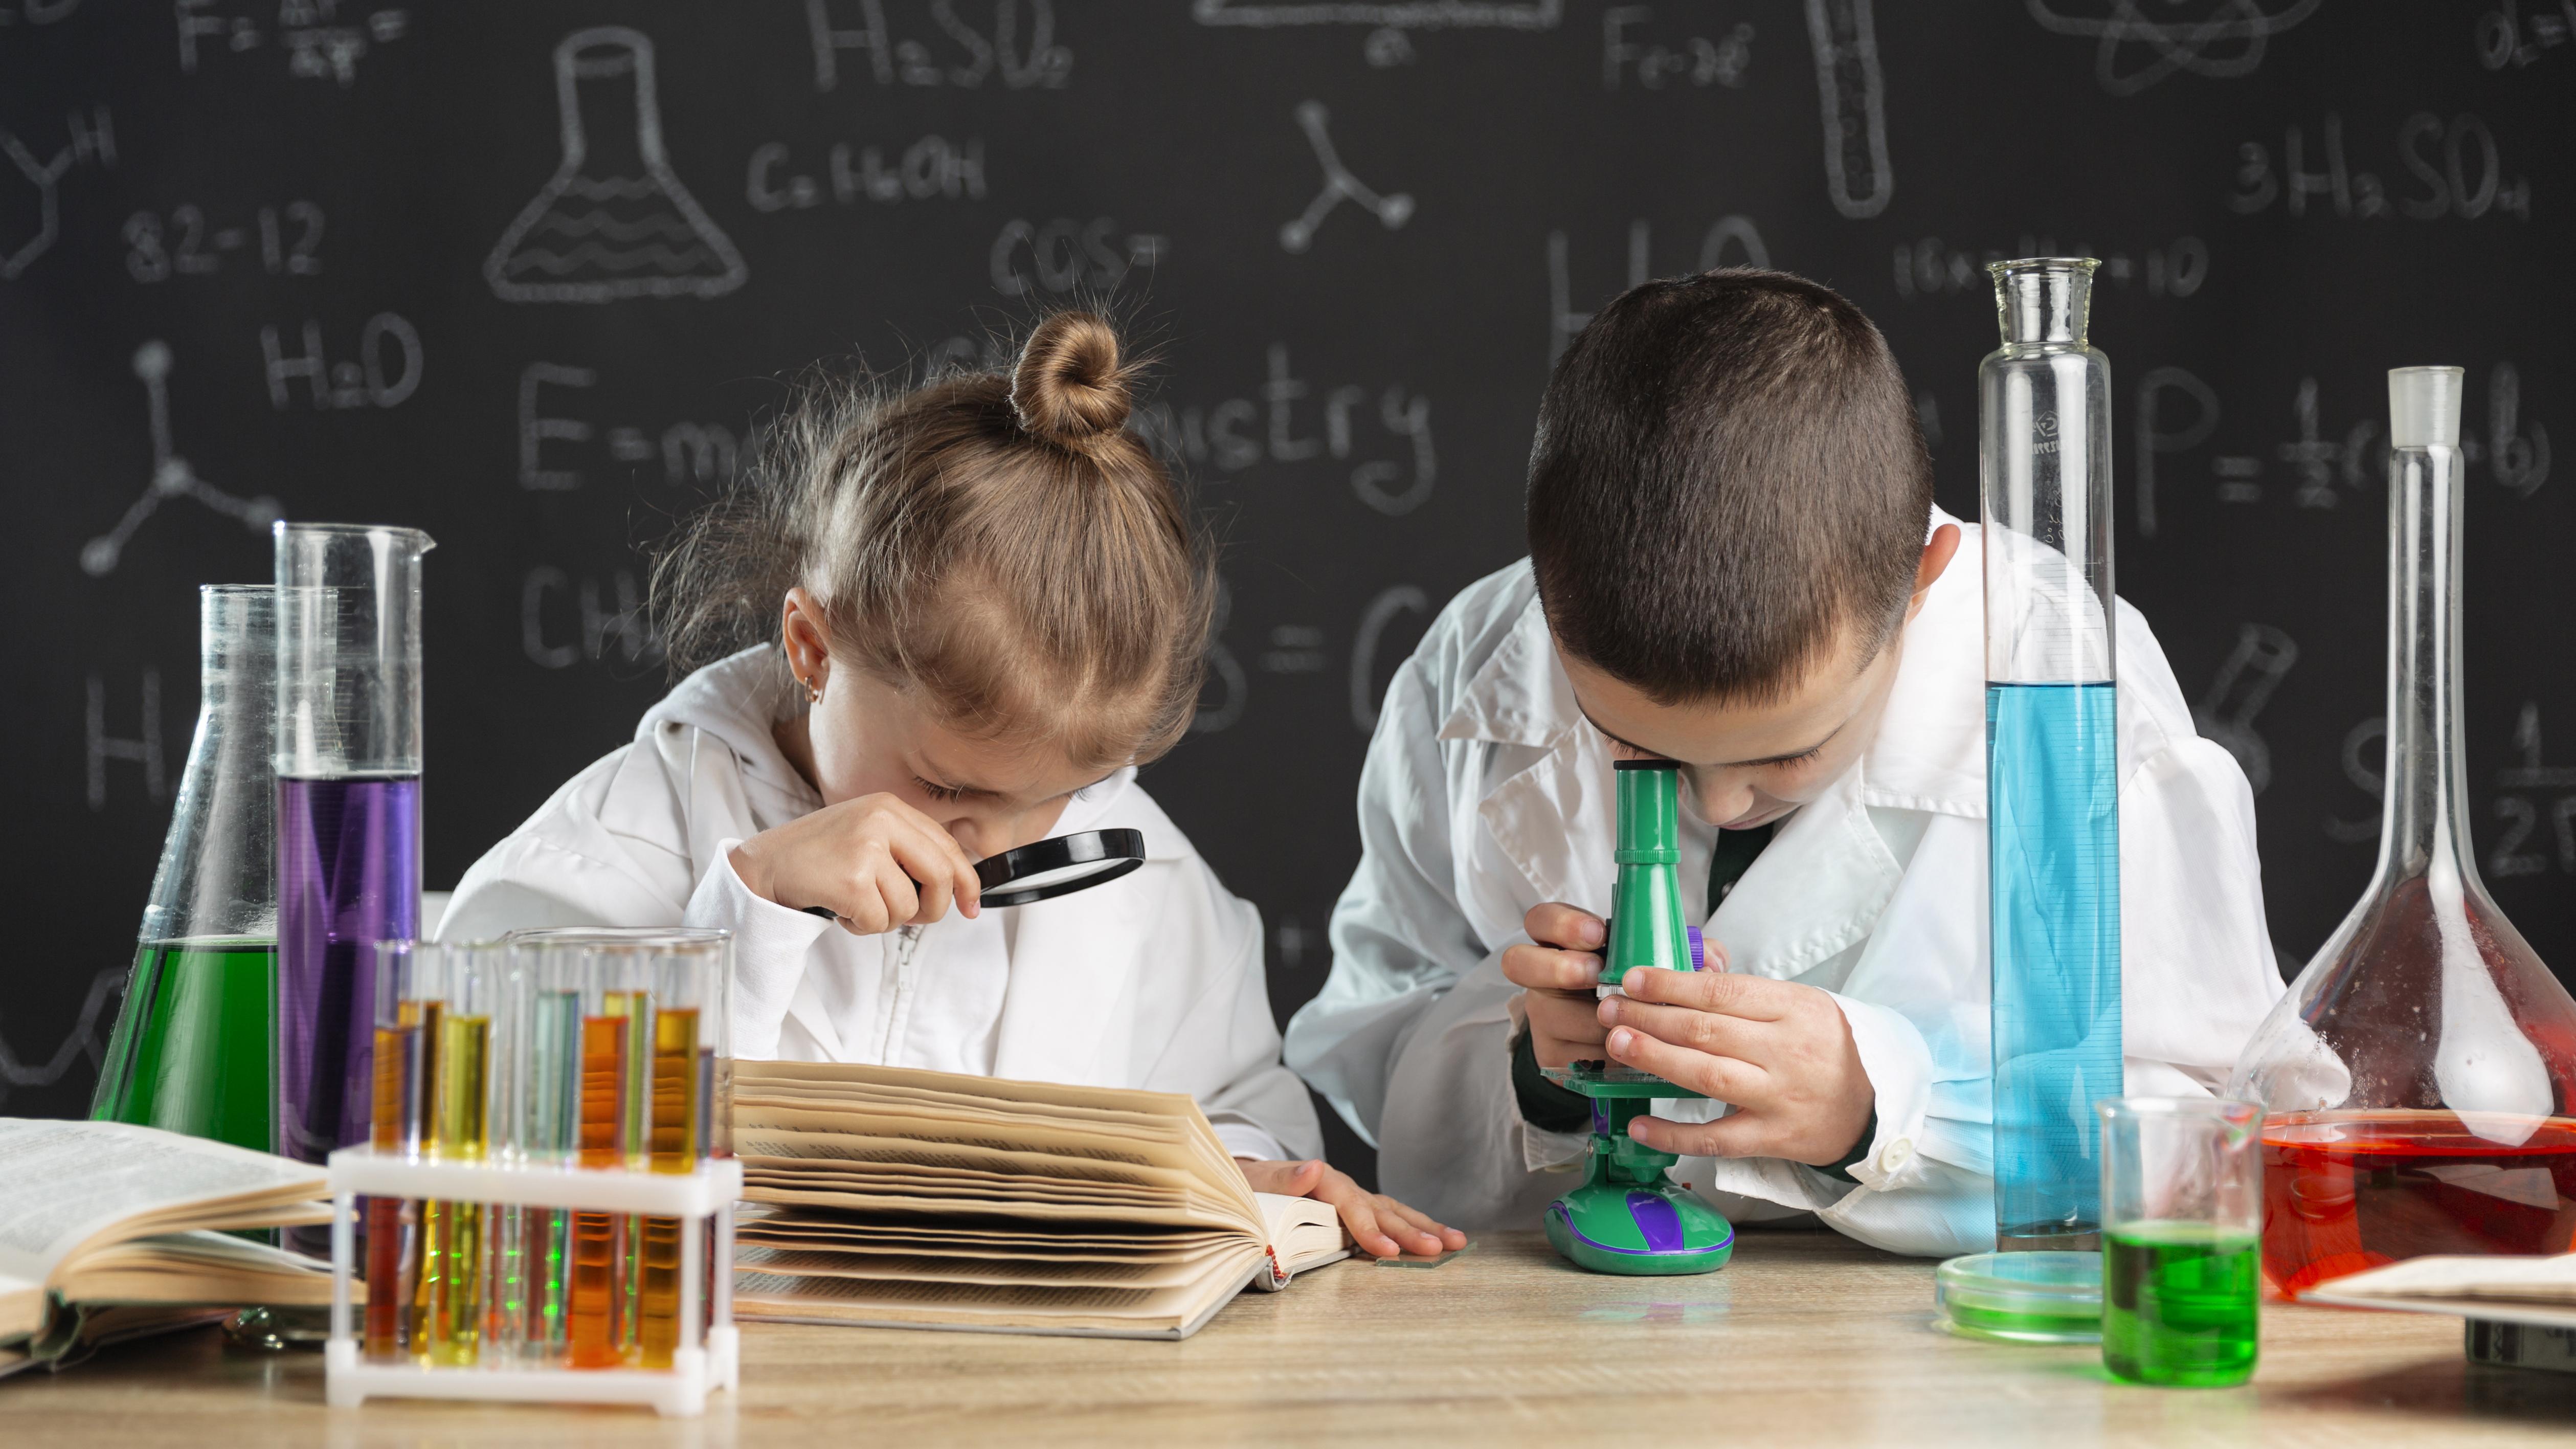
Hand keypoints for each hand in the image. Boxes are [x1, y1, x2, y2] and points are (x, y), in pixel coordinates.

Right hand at [729, 793, 981, 933]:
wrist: (763, 865)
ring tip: (856, 904)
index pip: (948, 846)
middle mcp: (881, 821)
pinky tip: (841, 910)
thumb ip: (907, 852)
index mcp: (889, 807)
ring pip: (908, 907)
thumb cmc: (817, 857)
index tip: (972, 906)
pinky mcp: (851, 880)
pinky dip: (861, 927)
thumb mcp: (866, 837)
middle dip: (933, 908)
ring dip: (885, 920)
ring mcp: (866, 848)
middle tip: (913, 918)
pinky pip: (879, 921)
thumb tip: (956, 888)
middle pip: (940, 876)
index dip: (967, 881)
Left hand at [1236, 1158, 1467, 1258]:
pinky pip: (1388, 1216)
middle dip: (1412, 1230)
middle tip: (1441, 1249)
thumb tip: (1312, 1168)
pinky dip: (1413, 1227)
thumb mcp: (1255, 1181)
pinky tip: (1435, 1239)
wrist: (1245, 1178)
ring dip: (1424, 1227)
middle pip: (1381, 1209)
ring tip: (1457, 1242)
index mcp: (1321, 1181)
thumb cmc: (1248, 1186)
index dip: (1370, 1229)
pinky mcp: (1354, 1208)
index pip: (1351, 1206)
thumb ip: (1283, 1178)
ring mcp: (1351, 1196)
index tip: (1389, 1251)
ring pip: (1393, 1211)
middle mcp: (1342, 1186)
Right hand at [1500, 902, 1728, 1069]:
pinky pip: (1568, 1051)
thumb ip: (1685, 953)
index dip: (1562, 923)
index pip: (1542, 919)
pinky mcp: (1550, 1053)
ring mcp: (1543, 1014)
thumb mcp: (1659, 966)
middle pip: (1518, 960)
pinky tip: (1624, 1050)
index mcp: (1567, 943)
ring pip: (1548, 1012)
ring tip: (1621, 1020)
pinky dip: (1601, 1051)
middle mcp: (1544, 976)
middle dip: (1559, 966)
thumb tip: (1710, 958)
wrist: (1620, 1046)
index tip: (1597, 933)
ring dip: (1589, 1018)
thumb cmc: (1639, 994)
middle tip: (1594, 974)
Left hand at [1598, 967, 1873, 1167]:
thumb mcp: (1800, 1004)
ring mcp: (1778, 1097)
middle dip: (1651, 1018)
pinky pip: (1718, 1139)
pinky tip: (1639, 1125)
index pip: (1723, 992)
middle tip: (1609, 1010)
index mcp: (1793, 1008)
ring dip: (1657, 1060)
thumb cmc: (1827, 1046)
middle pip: (1707, 1030)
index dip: (1672, 984)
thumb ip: (1746, 992)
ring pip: (1709, 1076)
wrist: (1877, 1103)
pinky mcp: (1773, 1138)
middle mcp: (1785, 1051)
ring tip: (1617, 1044)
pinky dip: (1675, 1135)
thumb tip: (1687, 971)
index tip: (1633, 979)